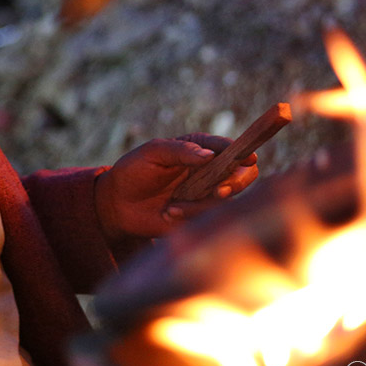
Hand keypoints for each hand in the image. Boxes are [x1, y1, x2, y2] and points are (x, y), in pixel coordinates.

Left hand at [94, 134, 257, 245]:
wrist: (118, 203)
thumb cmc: (135, 170)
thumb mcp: (153, 153)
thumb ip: (181, 151)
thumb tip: (209, 155)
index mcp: (201, 149)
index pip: (230, 148)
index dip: (242, 151)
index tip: (248, 157)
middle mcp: (210, 171)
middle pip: (244, 174)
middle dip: (237, 182)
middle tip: (220, 190)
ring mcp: (207, 194)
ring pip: (226, 199)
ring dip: (200, 204)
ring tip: (172, 206)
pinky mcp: (200, 216)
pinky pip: (209, 217)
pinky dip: (190, 216)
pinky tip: (169, 213)